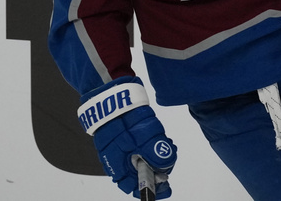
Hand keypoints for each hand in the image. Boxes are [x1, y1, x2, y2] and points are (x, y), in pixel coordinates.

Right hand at [79, 77, 177, 198]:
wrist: (110, 93)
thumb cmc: (121, 116)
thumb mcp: (142, 136)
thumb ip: (155, 152)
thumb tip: (166, 165)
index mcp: (116, 166)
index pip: (133, 186)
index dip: (151, 188)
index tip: (166, 186)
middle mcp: (116, 160)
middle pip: (139, 174)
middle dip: (157, 169)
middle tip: (170, 158)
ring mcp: (119, 148)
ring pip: (141, 160)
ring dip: (156, 156)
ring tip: (168, 145)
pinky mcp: (125, 137)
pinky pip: (139, 147)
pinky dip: (151, 145)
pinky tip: (160, 137)